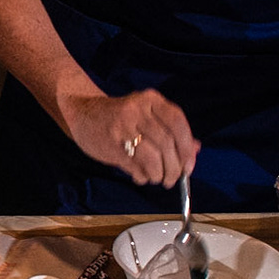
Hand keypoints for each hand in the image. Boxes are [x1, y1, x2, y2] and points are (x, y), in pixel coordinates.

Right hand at [60, 87, 198, 188]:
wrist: (81, 111)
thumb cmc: (119, 116)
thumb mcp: (146, 115)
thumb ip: (171, 130)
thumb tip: (196, 149)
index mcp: (150, 100)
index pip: (178, 123)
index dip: (186, 148)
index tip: (189, 166)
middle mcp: (137, 109)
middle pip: (167, 143)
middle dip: (174, 167)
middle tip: (172, 179)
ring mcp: (123, 126)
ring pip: (153, 157)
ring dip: (159, 174)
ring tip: (157, 178)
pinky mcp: (112, 144)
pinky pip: (136, 165)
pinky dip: (144, 176)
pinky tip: (142, 176)